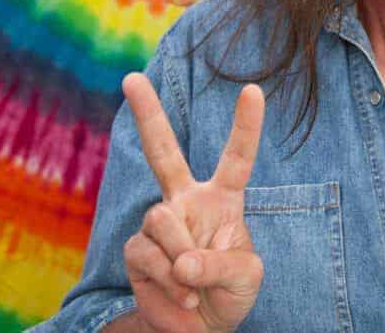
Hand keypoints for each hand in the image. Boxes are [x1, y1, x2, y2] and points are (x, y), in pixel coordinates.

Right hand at [119, 73, 265, 332]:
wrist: (201, 326)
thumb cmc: (230, 292)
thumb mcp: (245, 278)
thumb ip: (221, 265)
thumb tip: (181, 262)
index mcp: (222, 197)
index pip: (236, 157)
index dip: (245, 125)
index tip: (252, 89)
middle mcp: (185, 201)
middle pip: (162, 151)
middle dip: (147, 114)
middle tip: (131, 77)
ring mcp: (157, 224)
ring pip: (161, 219)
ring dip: (182, 260)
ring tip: (195, 287)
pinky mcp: (136, 252)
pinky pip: (149, 256)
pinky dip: (169, 285)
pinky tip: (182, 299)